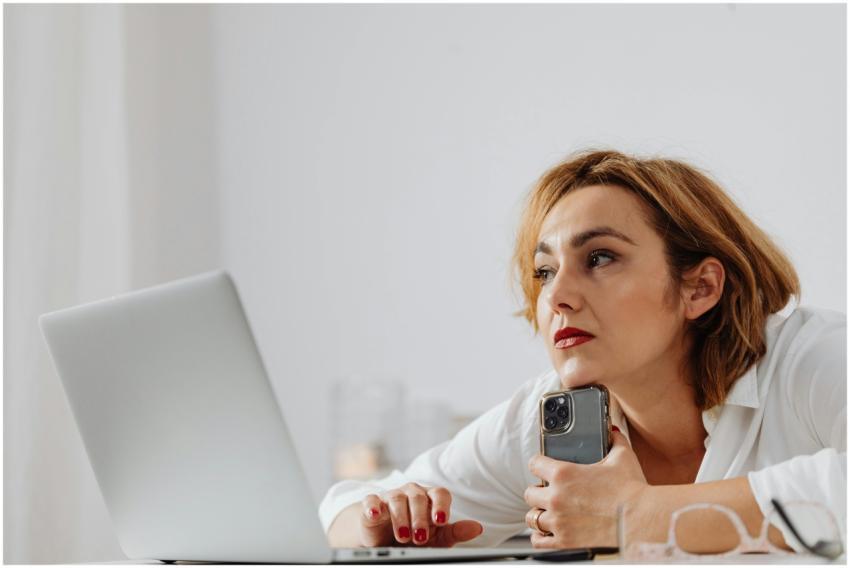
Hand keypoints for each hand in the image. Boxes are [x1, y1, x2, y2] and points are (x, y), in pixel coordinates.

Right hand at [359, 483, 483, 546]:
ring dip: (400, 518)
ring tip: (403, 536)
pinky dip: (372, 506)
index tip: (442, 520)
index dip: (441, 505)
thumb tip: (477, 528)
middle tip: (420, 537)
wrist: (386, 541)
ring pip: (397, 498)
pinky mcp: (372, 504)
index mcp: (430, 499)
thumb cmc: (415, 536)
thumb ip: (455, 532)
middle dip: (420, 517)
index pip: (439, 493)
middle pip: (418, 496)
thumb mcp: (437, 538)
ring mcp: (391, 496)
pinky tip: (375, 514)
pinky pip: (371, 500)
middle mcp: (412, 493)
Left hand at [523, 429, 647, 548]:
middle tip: (548, 492)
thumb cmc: (632, 489)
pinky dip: (540, 535)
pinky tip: (545, 531)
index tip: (542, 466)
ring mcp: (558, 520)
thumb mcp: (622, 458)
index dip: (538, 463)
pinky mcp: (565, 540)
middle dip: (538, 491)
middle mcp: (555, 497)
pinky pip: (539, 540)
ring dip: (538, 513)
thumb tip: (612, 431)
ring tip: (547, 512)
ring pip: (532, 517)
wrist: (641, 520)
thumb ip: (614, 441)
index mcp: (563, 473)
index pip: (534, 464)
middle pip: (530, 493)